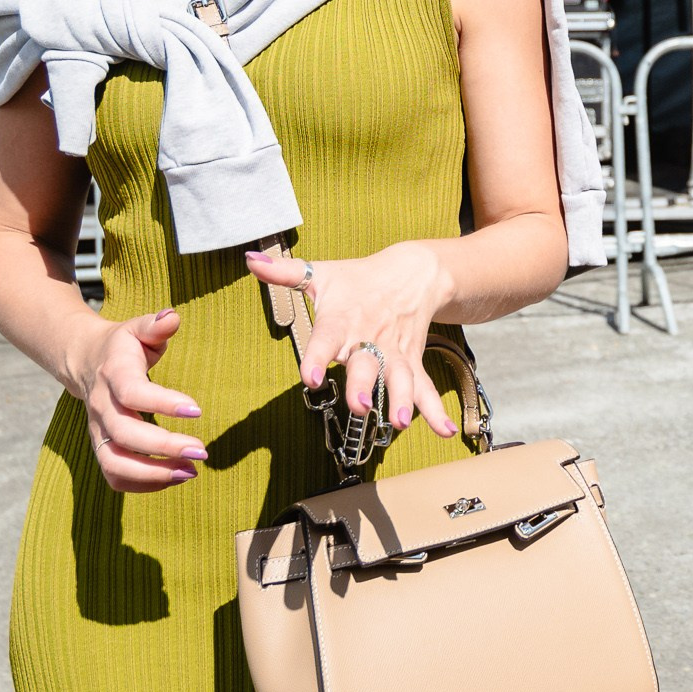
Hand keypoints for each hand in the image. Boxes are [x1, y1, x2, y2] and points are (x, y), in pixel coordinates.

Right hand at [67, 310, 206, 493]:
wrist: (85, 361)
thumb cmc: (123, 346)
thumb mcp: (138, 328)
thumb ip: (156, 324)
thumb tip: (173, 317)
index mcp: (114, 374)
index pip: (133, 393)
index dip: (163, 404)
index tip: (197, 410)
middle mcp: (102, 406)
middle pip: (125, 435)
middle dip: (164, 447)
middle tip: (202, 450)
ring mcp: (99, 431)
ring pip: (115, 464)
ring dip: (153, 474)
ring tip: (191, 472)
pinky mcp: (102, 448)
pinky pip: (115, 477)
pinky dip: (144, 485)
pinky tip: (175, 476)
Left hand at [247, 244, 459, 438]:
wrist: (411, 273)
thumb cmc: (356, 280)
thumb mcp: (320, 273)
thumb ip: (283, 273)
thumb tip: (249, 260)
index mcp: (342, 320)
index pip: (327, 338)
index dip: (317, 357)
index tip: (311, 377)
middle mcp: (369, 340)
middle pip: (367, 364)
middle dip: (363, 385)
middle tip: (358, 405)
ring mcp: (394, 354)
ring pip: (400, 378)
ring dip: (400, 400)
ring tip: (398, 424)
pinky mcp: (411, 363)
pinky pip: (424, 388)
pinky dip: (434, 410)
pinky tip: (443, 431)